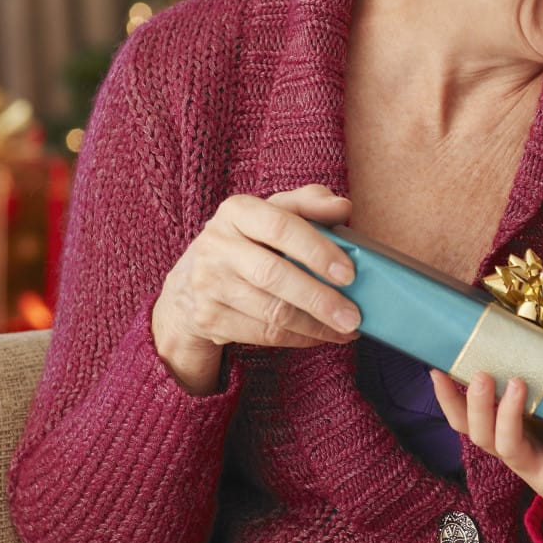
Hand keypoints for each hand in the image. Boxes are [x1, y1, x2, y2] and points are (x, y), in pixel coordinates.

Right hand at [150, 184, 360, 393]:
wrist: (189, 285)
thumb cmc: (248, 242)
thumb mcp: (272, 214)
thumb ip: (308, 204)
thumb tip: (342, 207)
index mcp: (236, 212)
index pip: (280, 226)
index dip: (316, 250)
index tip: (348, 273)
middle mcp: (216, 245)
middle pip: (274, 275)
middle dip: (319, 298)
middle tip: (353, 315)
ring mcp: (208, 284)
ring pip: (271, 311)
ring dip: (316, 325)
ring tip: (346, 328)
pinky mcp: (208, 318)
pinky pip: (263, 334)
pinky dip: (299, 338)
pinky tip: (321, 335)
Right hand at [431, 370, 542, 542]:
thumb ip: (542, 381)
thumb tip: (542, 331)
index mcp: (503, 432)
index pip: (464, 420)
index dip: (447, 400)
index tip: (436, 371)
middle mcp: (511, 451)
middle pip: (479, 433)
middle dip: (477, 404)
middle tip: (482, 375)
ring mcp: (533, 468)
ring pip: (508, 446)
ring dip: (508, 416)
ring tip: (519, 384)